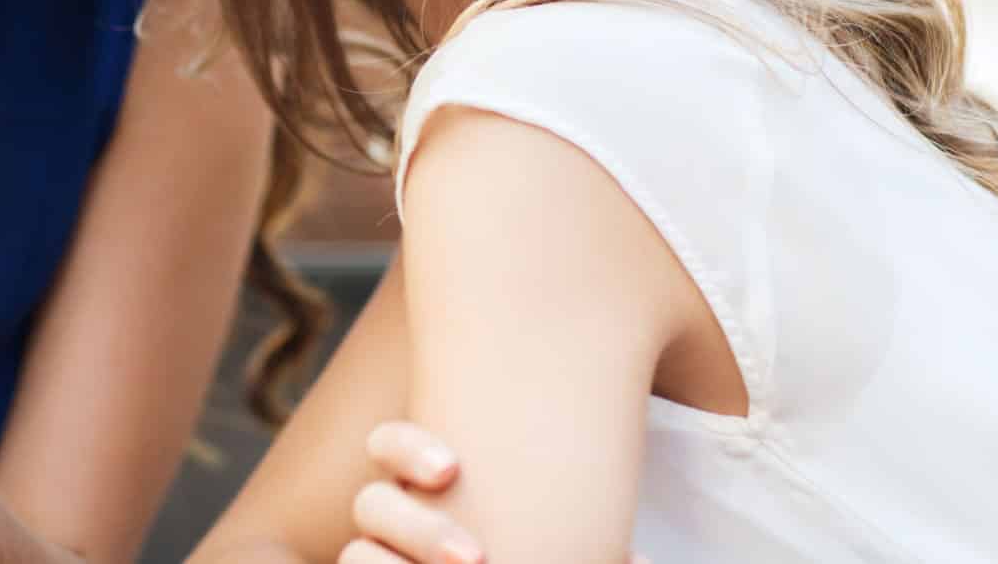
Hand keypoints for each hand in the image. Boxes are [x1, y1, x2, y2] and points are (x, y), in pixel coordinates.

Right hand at [343, 422, 648, 563]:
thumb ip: (592, 540)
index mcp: (428, 483)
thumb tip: (641, 560)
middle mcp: (394, 519)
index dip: (407, 450)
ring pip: (356, 552)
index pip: (386, 444)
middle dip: (419, 527)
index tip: (451, 469)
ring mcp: (383, 556)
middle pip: (371, 503)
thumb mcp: (569, 545)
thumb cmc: (542, 552)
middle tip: (478, 557)